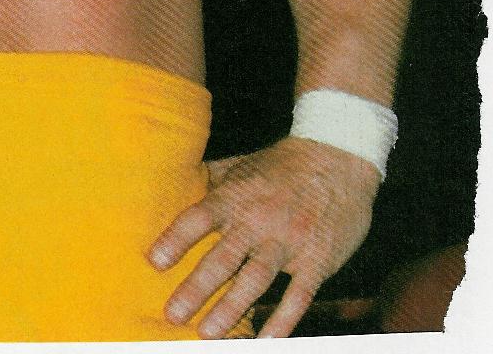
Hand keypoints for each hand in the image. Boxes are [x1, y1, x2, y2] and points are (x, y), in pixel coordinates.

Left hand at [147, 137, 379, 338]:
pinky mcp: (317, 260)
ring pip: (255, 279)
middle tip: (173, 313)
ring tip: (208, 332)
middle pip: (223, 257)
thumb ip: (210, 180)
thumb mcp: (242, 165)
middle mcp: (258, 219)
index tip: (154, 262)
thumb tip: (173, 186)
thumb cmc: (282, 164)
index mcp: (236, 195)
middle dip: (196, 287)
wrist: (337, 158)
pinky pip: (298, 296)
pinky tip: (266, 341)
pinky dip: (282, 321)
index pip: (199, 218)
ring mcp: (289, 241)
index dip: (176, 239)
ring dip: (230, 308)